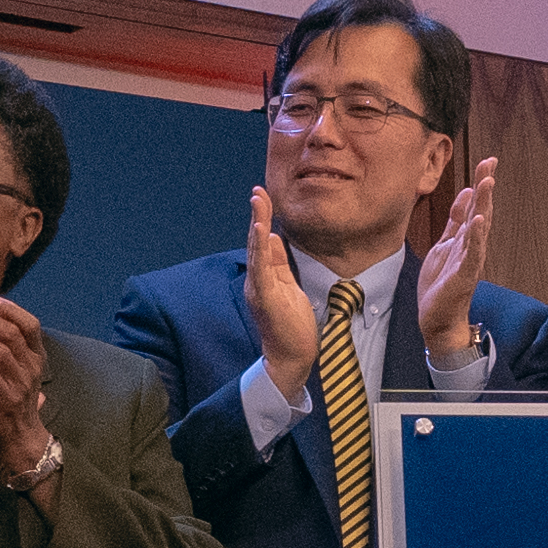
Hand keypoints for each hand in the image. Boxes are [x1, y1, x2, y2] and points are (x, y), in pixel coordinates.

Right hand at [244, 186, 314, 403]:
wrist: (291, 356)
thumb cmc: (292, 326)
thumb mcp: (288, 286)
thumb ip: (280, 264)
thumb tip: (275, 238)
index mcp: (265, 277)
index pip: (262, 242)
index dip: (262, 218)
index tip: (263, 196)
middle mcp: (257, 280)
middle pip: (256, 241)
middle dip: (258, 214)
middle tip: (258, 191)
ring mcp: (259, 289)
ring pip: (256, 251)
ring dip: (257, 225)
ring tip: (258, 202)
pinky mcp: (265, 298)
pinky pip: (262, 270)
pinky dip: (260, 250)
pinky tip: (262, 232)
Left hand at [411, 158, 497, 365]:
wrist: (438, 318)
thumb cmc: (442, 284)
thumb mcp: (445, 244)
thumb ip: (455, 220)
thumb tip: (465, 193)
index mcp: (465, 237)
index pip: (475, 205)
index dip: (480, 182)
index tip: (488, 160)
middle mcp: (471, 245)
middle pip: (480, 210)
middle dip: (485, 187)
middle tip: (490, 163)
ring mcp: (470, 259)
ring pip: (479, 228)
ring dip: (483, 205)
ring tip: (487, 183)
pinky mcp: (464, 275)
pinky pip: (472, 254)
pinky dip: (476, 237)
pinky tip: (478, 221)